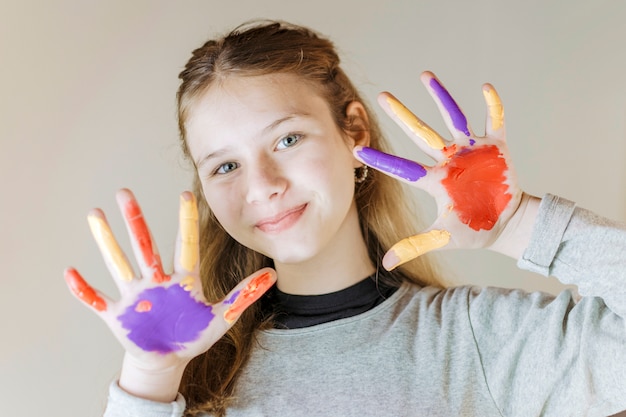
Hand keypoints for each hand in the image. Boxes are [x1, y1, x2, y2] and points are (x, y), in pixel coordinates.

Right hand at [64, 189, 275, 371]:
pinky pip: (96, 300)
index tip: (186, 193)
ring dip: (106, 242)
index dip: (186, 221)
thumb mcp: (223, 316)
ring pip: (119, 264)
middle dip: (135, 220)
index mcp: (183, 280)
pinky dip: (83, 289)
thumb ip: (245, 294)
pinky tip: (70, 272)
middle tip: (125, 192)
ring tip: (95, 214)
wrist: (168, 359)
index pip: (185, 244)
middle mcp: (156, 281)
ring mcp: (135, 296)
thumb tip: (273, 274)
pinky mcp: (117, 315)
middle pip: (145, 245)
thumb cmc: (192, 334)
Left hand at [354, 71, 522, 269]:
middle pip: (421, 133)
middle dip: (402, 115)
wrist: (508, 226)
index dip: (381, 160)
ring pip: (453, 117)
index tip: (357, 149)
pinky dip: (493, 105)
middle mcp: (448, 161)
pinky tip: (485, 87)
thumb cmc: (475, 231)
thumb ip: (414, 245)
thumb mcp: (442, 237)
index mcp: (434, 181)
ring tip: (425, 76)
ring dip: (441, 97)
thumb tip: (385, 264)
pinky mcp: (496, 147)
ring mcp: (471, 152)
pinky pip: (495, 120)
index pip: (402, 168)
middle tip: (382, 96)